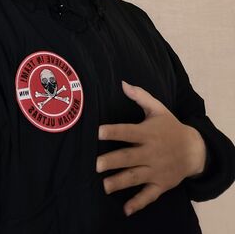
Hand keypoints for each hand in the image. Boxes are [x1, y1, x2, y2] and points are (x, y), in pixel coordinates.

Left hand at [96, 81, 206, 216]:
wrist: (194, 149)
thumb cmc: (170, 126)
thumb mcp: (158, 109)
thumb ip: (140, 96)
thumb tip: (122, 83)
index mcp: (148, 133)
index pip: (129, 132)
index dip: (114, 131)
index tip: (99, 132)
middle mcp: (151, 152)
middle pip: (129, 157)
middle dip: (113, 161)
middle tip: (96, 164)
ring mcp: (156, 170)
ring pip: (136, 177)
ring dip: (120, 182)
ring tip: (104, 185)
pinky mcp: (161, 184)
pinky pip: (149, 195)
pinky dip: (138, 203)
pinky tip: (126, 209)